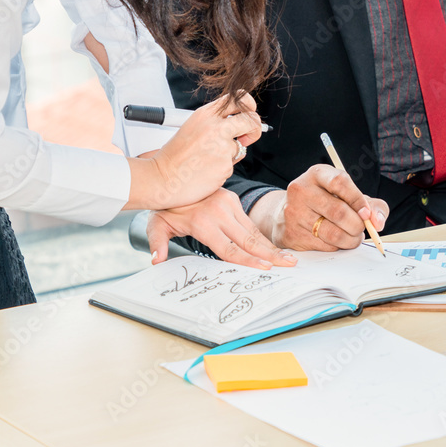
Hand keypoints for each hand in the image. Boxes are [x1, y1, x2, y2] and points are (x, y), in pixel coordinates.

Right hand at [125, 93, 262, 210]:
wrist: (162, 178)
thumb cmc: (175, 156)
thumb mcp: (194, 128)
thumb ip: (216, 124)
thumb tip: (242, 127)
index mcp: (206, 114)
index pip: (238, 99)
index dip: (249, 106)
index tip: (249, 114)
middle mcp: (216, 127)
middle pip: (251, 120)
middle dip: (255, 129)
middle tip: (248, 137)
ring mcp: (222, 146)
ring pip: (240, 147)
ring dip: (230, 155)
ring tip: (207, 160)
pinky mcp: (225, 165)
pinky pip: (231, 165)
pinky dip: (222, 169)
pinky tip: (205, 170)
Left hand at [147, 188, 297, 268]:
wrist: (169, 178)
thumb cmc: (164, 206)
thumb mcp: (157, 225)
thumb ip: (158, 244)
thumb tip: (157, 261)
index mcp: (202, 223)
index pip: (229, 248)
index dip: (248, 260)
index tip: (265, 268)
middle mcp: (219, 213)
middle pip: (249, 240)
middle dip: (270, 254)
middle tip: (288, 264)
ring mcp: (228, 204)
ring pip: (253, 230)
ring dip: (270, 245)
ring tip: (287, 257)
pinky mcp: (232, 199)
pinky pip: (248, 222)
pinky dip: (261, 236)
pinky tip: (271, 247)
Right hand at [250, 165, 389, 250]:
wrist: (290, 212)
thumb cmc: (327, 201)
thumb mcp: (349, 195)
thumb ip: (372, 205)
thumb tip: (378, 223)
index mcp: (317, 174)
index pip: (339, 183)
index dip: (358, 200)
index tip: (367, 214)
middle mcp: (301, 190)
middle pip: (338, 212)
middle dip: (357, 225)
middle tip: (361, 229)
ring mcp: (293, 212)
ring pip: (332, 233)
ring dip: (350, 240)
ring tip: (353, 237)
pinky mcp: (291, 234)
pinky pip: (323, 246)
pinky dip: (336, 247)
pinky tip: (336, 241)